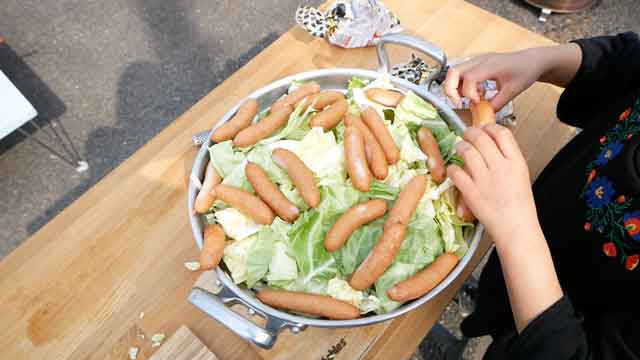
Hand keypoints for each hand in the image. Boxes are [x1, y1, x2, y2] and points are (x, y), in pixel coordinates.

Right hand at [444, 50, 545, 110]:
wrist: (532, 60)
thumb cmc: (525, 70)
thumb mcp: (513, 90)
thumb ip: (497, 103)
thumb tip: (483, 114)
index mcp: (490, 65)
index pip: (469, 77)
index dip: (468, 92)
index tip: (475, 102)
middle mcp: (480, 60)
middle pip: (453, 71)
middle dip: (450, 89)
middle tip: (457, 103)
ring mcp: (477, 60)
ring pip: (454, 72)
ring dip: (455, 88)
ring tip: (470, 98)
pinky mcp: (476, 64)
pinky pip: (462, 74)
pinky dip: (462, 85)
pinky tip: (476, 93)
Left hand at [447, 124, 539, 244]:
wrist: (516, 229)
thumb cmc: (519, 205)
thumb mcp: (521, 175)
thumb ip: (507, 159)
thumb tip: (492, 144)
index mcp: (516, 162)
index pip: (502, 133)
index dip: (490, 127)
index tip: (484, 128)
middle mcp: (501, 168)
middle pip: (481, 138)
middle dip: (471, 133)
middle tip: (467, 135)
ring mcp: (485, 179)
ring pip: (467, 151)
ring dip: (460, 147)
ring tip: (460, 149)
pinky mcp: (471, 192)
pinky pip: (456, 172)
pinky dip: (453, 169)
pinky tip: (455, 171)